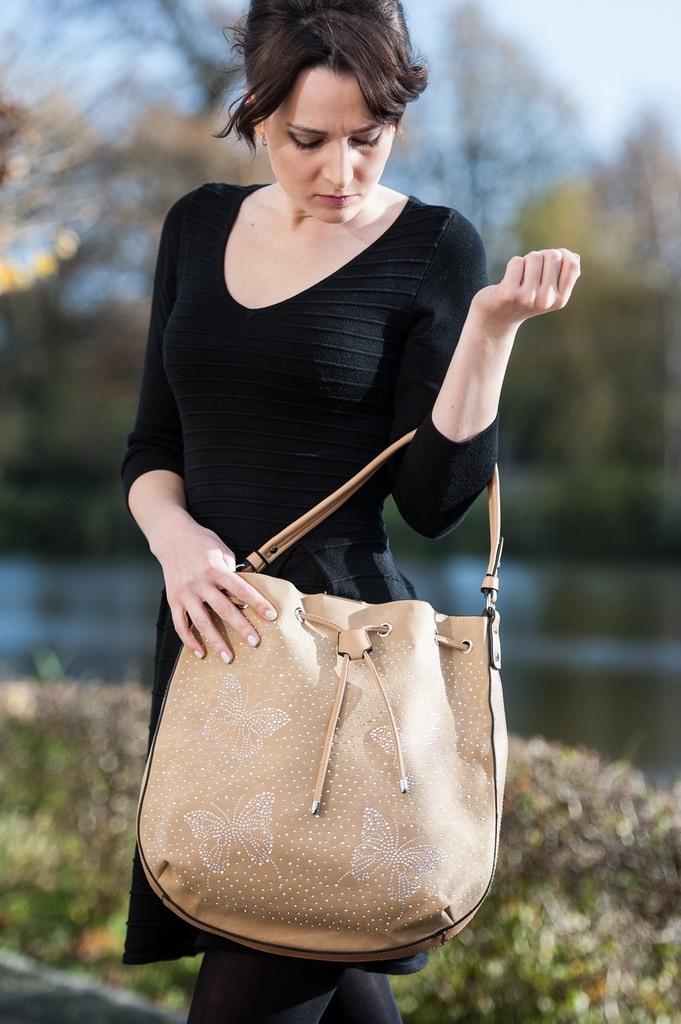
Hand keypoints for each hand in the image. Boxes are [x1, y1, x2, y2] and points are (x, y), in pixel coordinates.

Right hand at [151, 509, 277, 662]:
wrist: (170, 535)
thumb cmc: (202, 542)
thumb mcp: (221, 550)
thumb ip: (232, 571)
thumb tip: (245, 593)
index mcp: (214, 568)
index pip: (241, 589)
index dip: (258, 603)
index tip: (272, 616)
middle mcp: (199, 582)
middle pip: (223, 609)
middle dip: (241, 628)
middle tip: (256, 643)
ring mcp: (184, 593)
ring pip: (202, 622)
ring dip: (216, 642)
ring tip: (229, 657)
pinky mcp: (173, 600)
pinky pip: (180, 624)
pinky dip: (190, 640)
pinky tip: (201, 653)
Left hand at [472, 248, 580, 340]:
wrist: (495, 320)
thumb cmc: (523, 300)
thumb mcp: (546, 292)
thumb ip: (562, 276)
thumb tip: (575, 257)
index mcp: (560, 300)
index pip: (573, 264)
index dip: (562, 254)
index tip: (550, 259)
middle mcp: (546, 300)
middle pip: (553, 255)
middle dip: (541, 256)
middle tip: (530, 271)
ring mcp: (528, 298)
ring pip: (534, 257)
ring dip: (525, 260)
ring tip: (519, 277)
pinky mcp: (510, 293)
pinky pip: (516, 262)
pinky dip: (512, 265)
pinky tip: (509, 280)